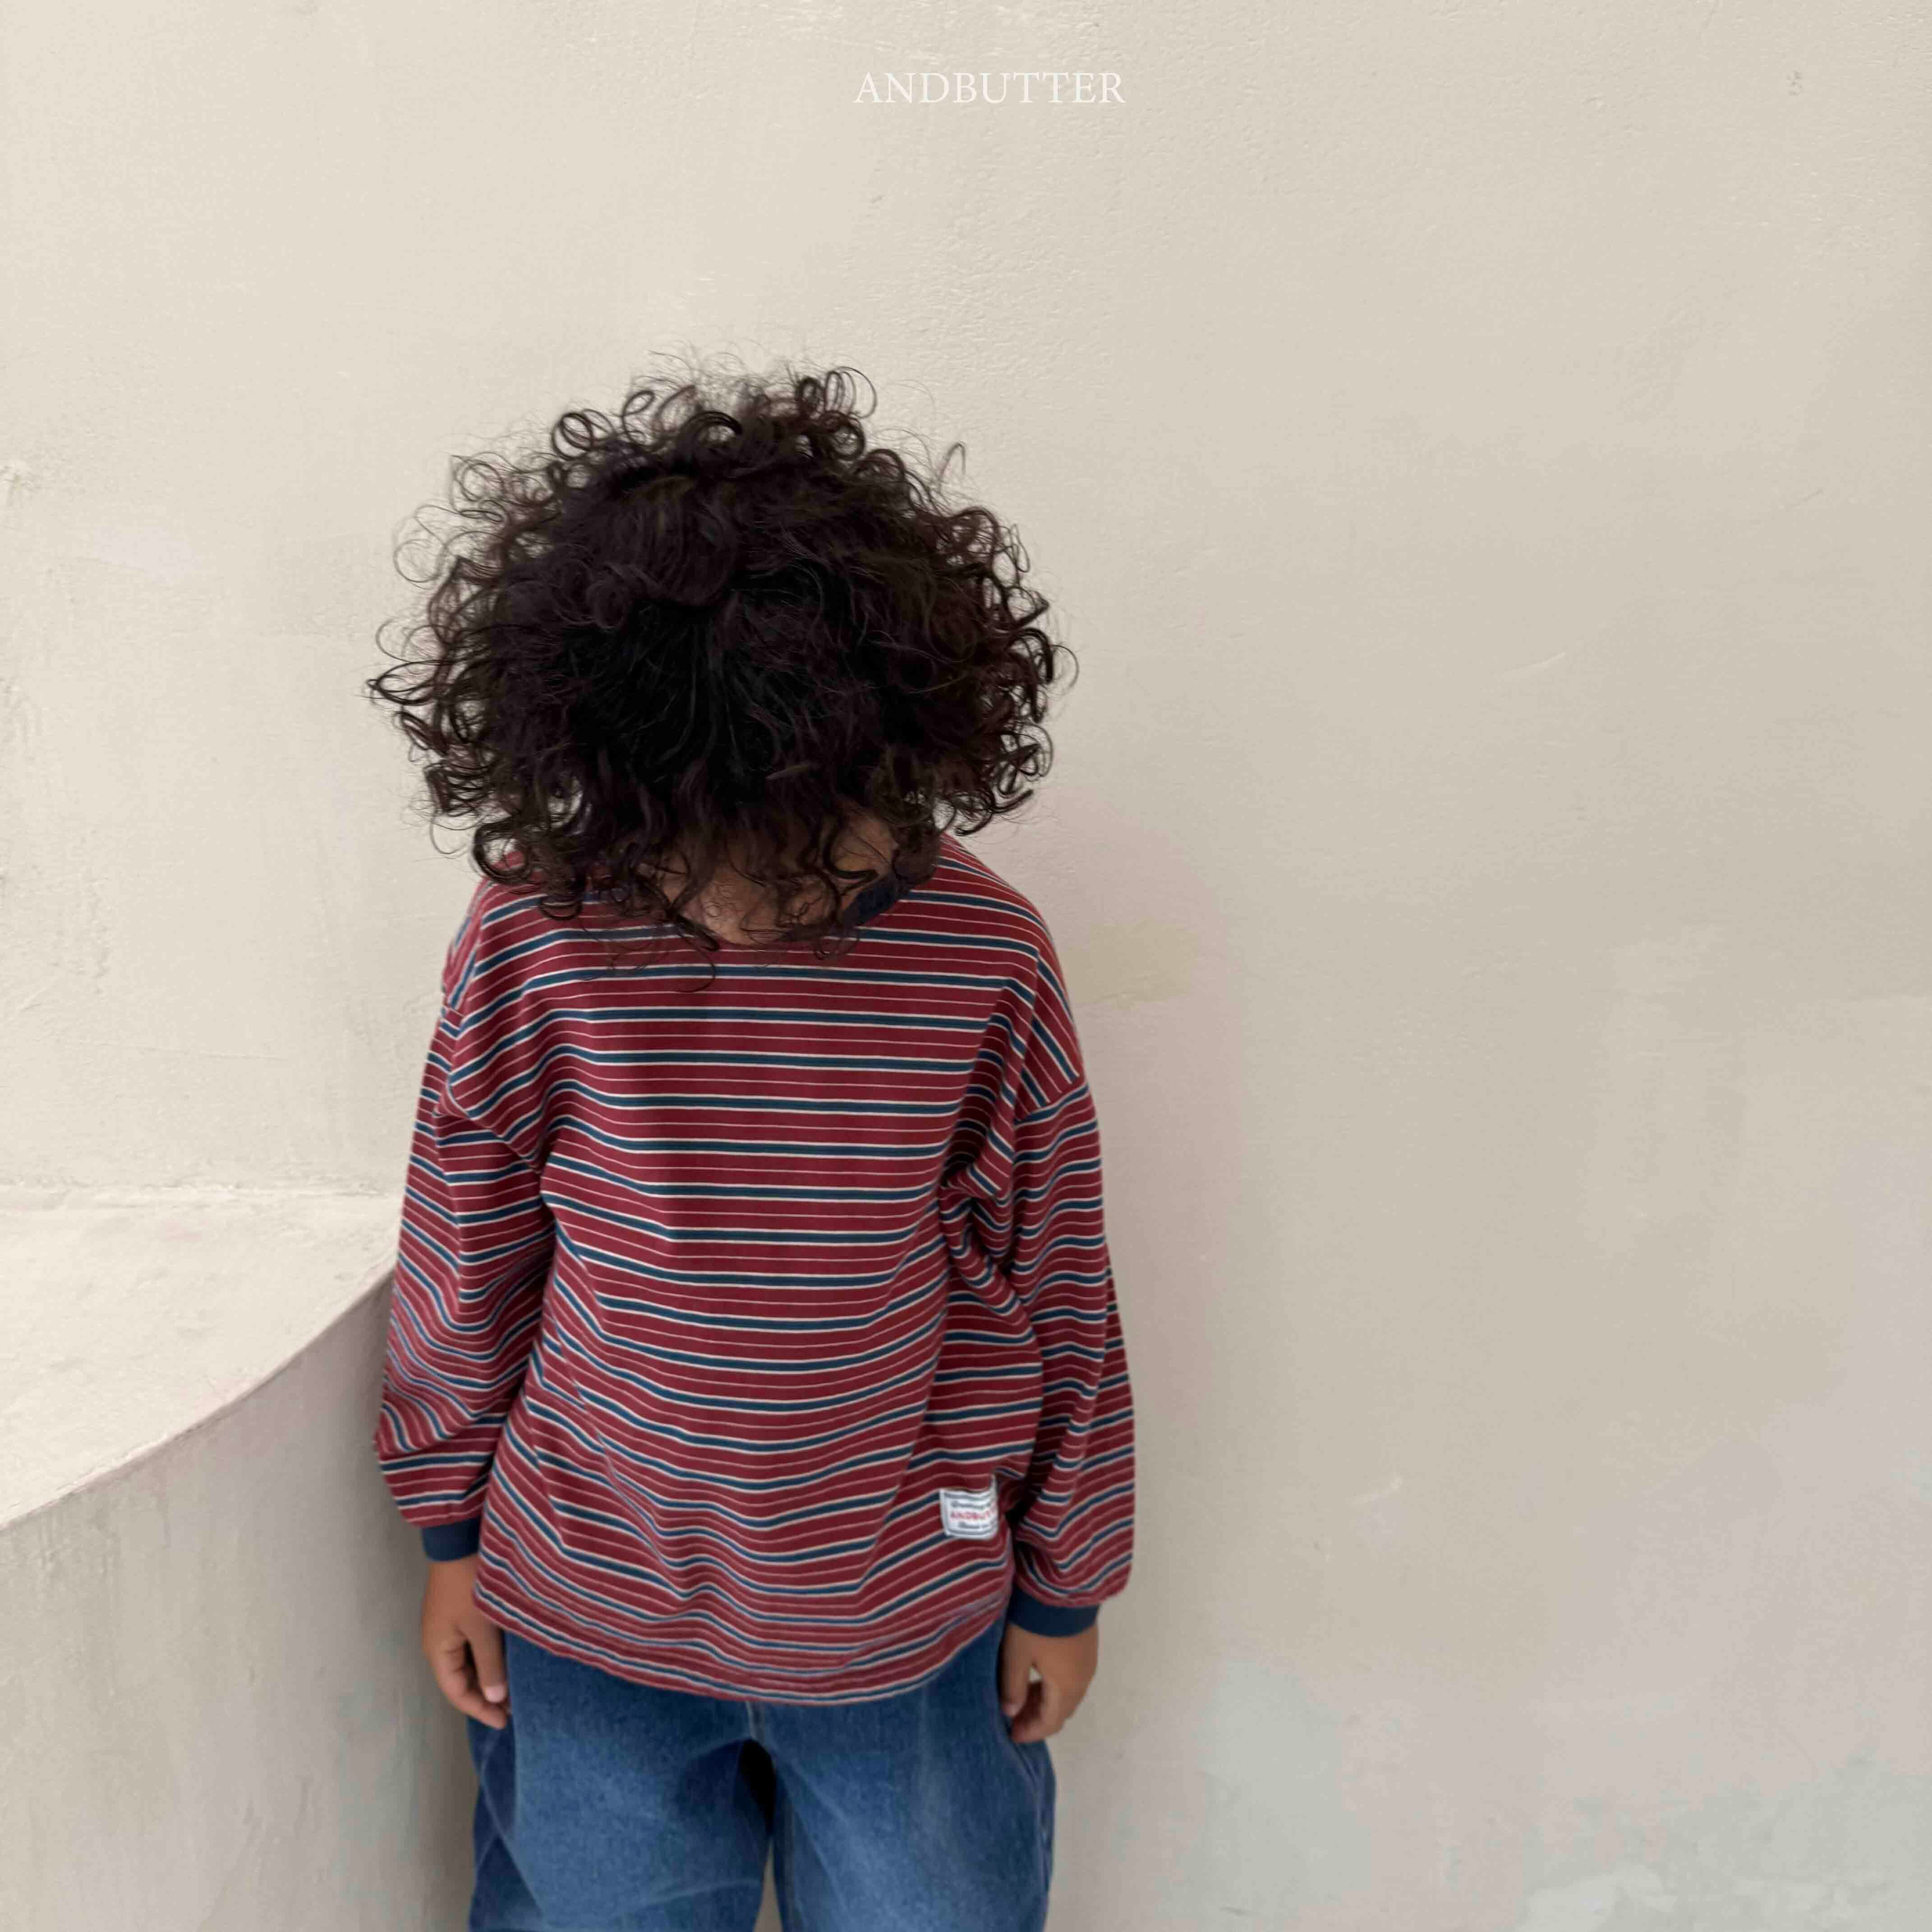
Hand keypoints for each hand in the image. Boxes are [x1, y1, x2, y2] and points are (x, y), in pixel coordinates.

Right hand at [422, 1554, 509, 1728]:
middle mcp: (439, 1642)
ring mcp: (448, 1627)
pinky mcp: (459, 1613)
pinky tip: (506, 1662)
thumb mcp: (483, 1627)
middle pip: (460, 1680)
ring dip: (488, 1677)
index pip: (456, 1692)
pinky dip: (487, 1658)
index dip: (480, 1710)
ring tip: (514, 1690)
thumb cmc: (470, 1585)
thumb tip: (494, 1698)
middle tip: (515, 1708)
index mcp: (437, 1650)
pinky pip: (471, 1645)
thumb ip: (490, 1664)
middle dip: (485, 1696)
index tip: (506, 1722)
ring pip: (467, 1663)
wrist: (460, 1540)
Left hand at [998, 1619, 1097, 1742]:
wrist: (1063, 1584)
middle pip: (1061, 1711)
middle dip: (1038, 1718)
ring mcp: (1087, 1661)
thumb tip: (1010, 1712)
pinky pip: (1072, 1678)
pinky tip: (1037, 1675)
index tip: (1011, 1734)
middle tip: (1013, 1717)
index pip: (1050, 1722)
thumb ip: (1012, 1686)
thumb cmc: (1035, 1622)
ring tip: (1021, 1696)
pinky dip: (1054, 1686)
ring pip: (1067, 1694)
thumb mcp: (1016, 1653)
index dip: (1031, 1732)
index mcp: (1066, 1687)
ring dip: (1046, 1701)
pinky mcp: (1087, 1646)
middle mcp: (1082, 1679)